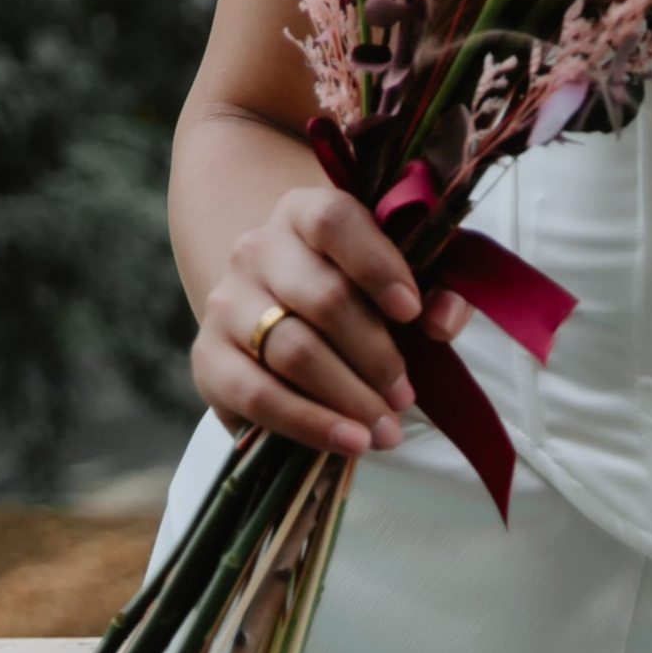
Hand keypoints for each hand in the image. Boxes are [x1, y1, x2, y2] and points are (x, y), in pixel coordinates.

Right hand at [191, 180, 469, 458]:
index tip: (412, 311)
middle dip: (375, 355)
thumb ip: (438, 287)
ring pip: (293, 351)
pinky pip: (256, 395)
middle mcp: (256, 249)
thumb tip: (443, 322)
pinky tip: (349, 441)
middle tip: (406, 396)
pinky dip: (308, 424)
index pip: (335, 222)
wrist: (280, 312)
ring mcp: (226, 302)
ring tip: (387, 430)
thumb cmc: (355, 289)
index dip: (377, 265)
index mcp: (303, 211)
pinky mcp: (208, 358)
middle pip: (322, 298)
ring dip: (348, 397)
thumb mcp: (401, 274)